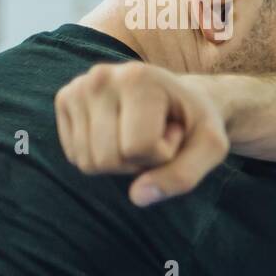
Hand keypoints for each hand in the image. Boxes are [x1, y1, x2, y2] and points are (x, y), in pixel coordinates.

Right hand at [54, 62, 227, 205]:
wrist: (181, 97)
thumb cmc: (197, 123)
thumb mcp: (210, 148)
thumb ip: (183, 175)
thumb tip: (138, 197)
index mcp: (139, 79)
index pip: (138, 148)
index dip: (163, 154)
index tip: (175, 131)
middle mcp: (100, 78)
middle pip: (107, 159)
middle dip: (140, 161)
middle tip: (157, 134)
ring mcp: (77, 88)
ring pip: (88, 162)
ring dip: (121, 161)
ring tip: (141, 132)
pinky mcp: (64, 101)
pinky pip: (76, 157)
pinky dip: (101, 156)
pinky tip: (121, 131)